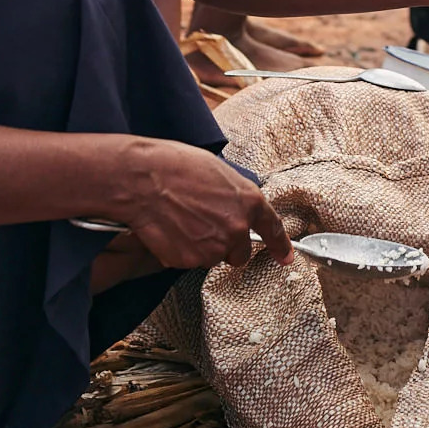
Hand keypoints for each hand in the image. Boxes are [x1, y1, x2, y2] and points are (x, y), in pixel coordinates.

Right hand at [109, 138, 293, 270]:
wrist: (144, 179)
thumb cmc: (176, 166)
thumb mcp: (218, 171)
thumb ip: (234, 196)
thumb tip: (233, 208)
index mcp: (249, 202)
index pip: (272, 229)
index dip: (280, 246)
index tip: (285, 257)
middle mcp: (236, 228)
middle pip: (240, 253)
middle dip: (226, 245)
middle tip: (204, 225)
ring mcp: (213, 247)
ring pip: (212, 257)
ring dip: (200, 246)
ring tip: (181, 220)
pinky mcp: (188, 260)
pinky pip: (188, 261)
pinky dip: (180, 250)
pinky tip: (170, 229)